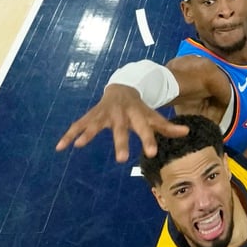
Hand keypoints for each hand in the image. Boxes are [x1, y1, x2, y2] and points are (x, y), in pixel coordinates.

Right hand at [55, 84, 188, 161]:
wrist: (122, 87)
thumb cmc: (140, 108)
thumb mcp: (154, 116)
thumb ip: (168, 127)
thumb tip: (187, 132)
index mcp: (137, 115)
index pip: (146, 129)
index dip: (149, 140)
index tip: (152, 153)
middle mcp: (120, 114)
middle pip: (121, 130)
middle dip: (120, 143)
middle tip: (121, 160)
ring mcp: (103, 114)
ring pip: (95, 125)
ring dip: (87, 134)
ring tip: (80, 145)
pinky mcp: (91, 116)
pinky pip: (78, 125)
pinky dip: (69, 135)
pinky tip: (60, 147)